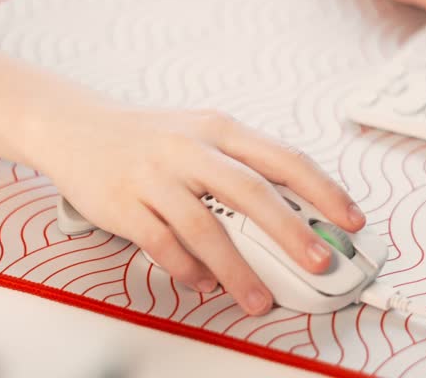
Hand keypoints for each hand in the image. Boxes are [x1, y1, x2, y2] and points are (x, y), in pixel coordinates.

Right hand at [36, 103, 365, 314]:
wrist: (76, 127)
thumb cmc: (148, 138)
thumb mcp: (200, 135)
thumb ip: (240, 167)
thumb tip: (292, 214)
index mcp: (219, 129)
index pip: (284, 158)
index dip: (323, 190)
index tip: (350, 219)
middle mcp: (190, 149)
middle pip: (252, 193)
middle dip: (292, 232)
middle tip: (319, 263)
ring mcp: (155, 176)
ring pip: (206, 228)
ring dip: (238, 270)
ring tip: (259, 298)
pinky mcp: (124, 203)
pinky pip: (163, 244)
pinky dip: (188, 270)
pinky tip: (203, 283)